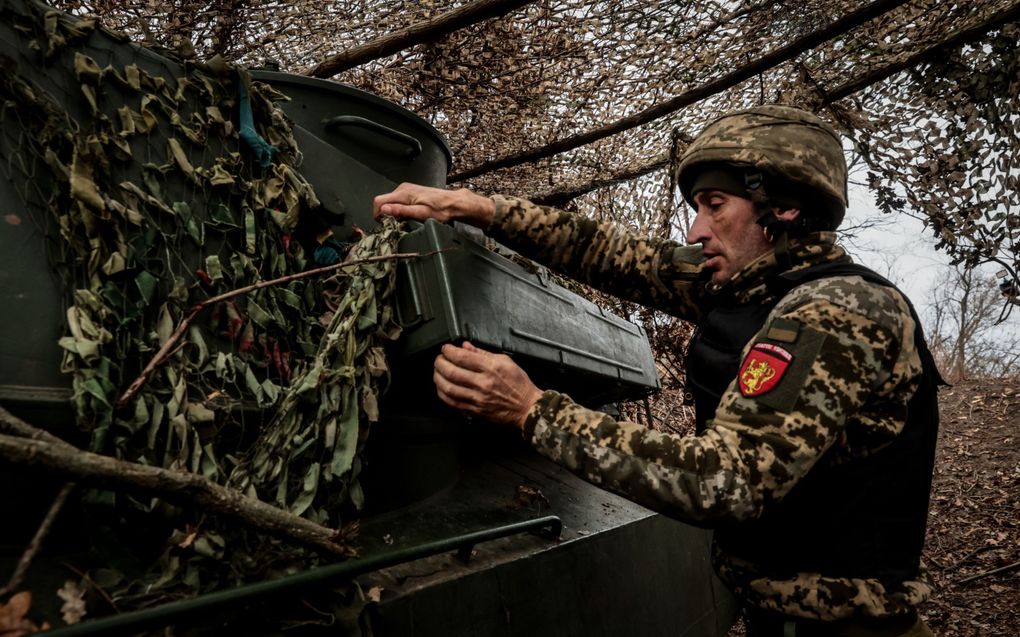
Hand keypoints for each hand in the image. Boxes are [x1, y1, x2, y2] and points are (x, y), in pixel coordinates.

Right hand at [373, 183, 494, 227]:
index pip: (379, 201)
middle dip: (386, 215)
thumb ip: (401, 211)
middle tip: (397, 224)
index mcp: (403, 193)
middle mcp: (403, 189)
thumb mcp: (420, 214)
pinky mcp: (411, 193)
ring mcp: (406, 190)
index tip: (385, 224)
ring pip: (390, 202)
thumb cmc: (441, 210)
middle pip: (383, 202)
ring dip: (393, 213)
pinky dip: (399, 210)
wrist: (454, 203)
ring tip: (405, 221)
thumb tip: (384, 209)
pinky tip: (409, 215)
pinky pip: (397, 201)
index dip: (378, 215)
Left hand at [433, 341, 542, 428]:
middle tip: (439, 359)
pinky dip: (443, 393)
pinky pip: (453, 402)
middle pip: (452, 372)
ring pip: (449, 388)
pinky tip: (441, 387)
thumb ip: (483, 353)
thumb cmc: (518, 384)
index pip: (463, 357)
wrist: (526, 406)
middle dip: (440, 363)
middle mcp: (483, 383)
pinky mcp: (475, 409)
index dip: (449, 351)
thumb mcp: (505, 361)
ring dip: (438, 378)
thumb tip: (465, 346)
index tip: (445, 349)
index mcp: (491, 368)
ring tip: (437, 372)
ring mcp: (478, 398)